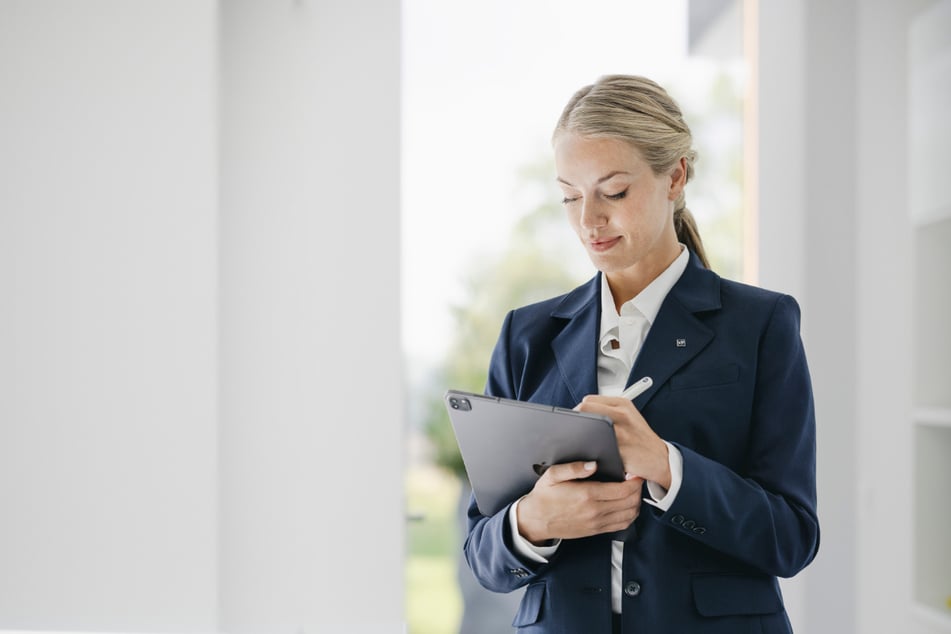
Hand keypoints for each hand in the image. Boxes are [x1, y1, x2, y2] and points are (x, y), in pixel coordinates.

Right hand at [516, 460, 643, 543]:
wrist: (536, 520)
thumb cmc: (544, 497)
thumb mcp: (552, 475)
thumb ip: (573, 468)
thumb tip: (592, 464)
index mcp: (587, 495)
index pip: (622, 490)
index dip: (634, 481)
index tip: (634, 473)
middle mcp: (595, 511)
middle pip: (630, 502)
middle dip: (638, 489)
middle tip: (636, 480)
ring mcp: (597, 522)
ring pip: (630, 514)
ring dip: (636, 502)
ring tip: (633, 491)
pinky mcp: (596, 530)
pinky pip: (622, 525)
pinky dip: (631, 515)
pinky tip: (628, 505)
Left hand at [577, 395, 671, 489]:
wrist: (661, 459)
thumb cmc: (640, 439)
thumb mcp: (628, 417)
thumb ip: (607, 412)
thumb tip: (579, 415)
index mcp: (623, 404)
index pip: (588, 401)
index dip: (578, 412)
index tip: (576, 422)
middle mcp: (622, 414)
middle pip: (585, 409)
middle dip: (575, 422)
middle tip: (574, 433)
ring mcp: (622, 431)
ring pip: (588, 429)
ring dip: (579, 437)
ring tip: (580, 445)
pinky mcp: (622, 450)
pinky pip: (596, 449)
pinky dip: (589, 453)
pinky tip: (591, 457)